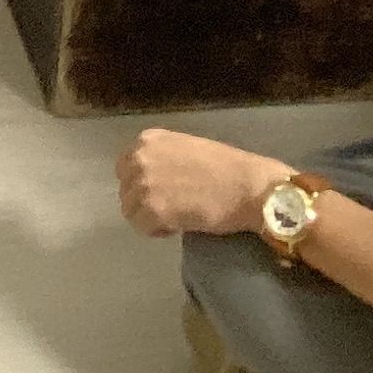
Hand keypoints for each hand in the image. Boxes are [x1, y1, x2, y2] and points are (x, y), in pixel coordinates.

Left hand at [116, 129, 291, 237]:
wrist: (247, 186)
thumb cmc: (226, 168)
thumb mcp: (187, 149)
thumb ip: (162, 159)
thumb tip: (150, 178)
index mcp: (148, 140)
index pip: (125, 167)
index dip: (142, 184)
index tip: (161, 193)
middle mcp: (139, 158)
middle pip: (126, 190)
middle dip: (143, 202)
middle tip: (170, 208)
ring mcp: (144, 184)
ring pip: (131, 212)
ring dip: (151, 218)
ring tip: (177, 217)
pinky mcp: (152, 210)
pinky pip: (143, 228)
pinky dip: (159, 231)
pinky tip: (179, 225)